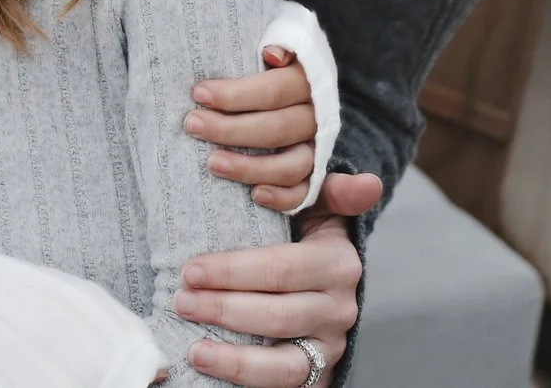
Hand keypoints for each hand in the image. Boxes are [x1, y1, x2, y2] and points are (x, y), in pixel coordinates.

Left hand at [177, 172, 378, 385]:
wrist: (317, 286)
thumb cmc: (300, 237)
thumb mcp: (317, 208)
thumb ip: (332, 190)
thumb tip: (369, 182)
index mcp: (338, 262)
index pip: (282, 269)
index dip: (233, 271)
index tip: (189, 270)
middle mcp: (340, 308)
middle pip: (277, 315)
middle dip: (223, 308)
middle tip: (181, 299)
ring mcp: (330, 346)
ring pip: (282, 362)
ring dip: (232, 357)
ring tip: (193, 347)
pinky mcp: (317, 374)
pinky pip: (281, 384)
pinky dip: (243, 377)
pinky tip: (210, 365)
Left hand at [188, 46, 316, 209]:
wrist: (289, 99)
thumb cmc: (264, 73)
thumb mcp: (266, 51)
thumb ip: (278, 45)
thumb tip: (272, 54)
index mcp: (307, 81)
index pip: (275, 89)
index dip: (236, 94)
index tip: (198, 93)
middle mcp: (316, 117)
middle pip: (278, 127)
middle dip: (230, 129)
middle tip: (191, 125)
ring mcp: (317, 149)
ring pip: (292, 164)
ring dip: (250, 167)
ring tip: (212, 163)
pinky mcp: (315, 177)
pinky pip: (304, 193)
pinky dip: (282, 197)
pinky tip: (254, 196)